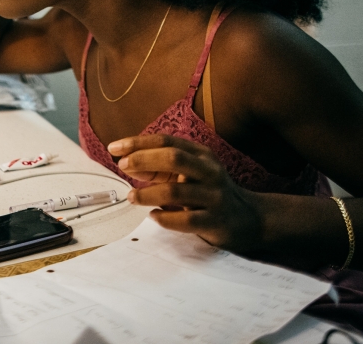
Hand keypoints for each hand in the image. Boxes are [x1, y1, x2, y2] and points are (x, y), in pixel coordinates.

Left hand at [109, 134, 265, 253]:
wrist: (249, 218)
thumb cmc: (209, 191)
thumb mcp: (189, 172)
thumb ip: (159, 167)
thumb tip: (126, 163)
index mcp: (201, 154)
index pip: (166, 140)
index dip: (138, 143)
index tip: (114, 148)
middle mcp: (210, 171)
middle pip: (173, 158)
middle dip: (143, 160)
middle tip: (123, 166)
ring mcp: (214, 197)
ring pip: (176, 191)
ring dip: (148, 194)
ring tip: (132, 197)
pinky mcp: (216, 222)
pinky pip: (185, 221)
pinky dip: (164, 218)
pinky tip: (153, 216)